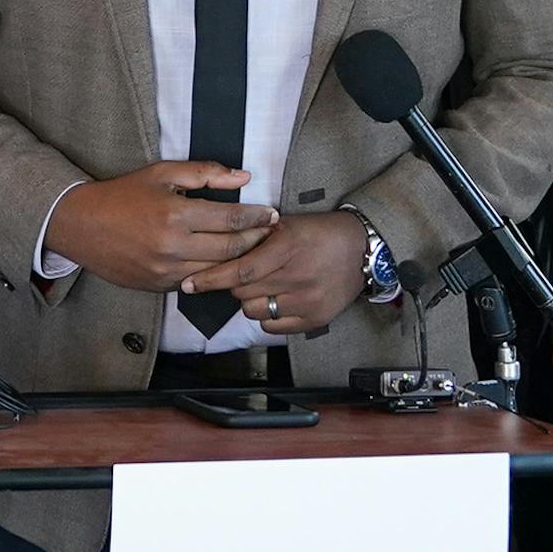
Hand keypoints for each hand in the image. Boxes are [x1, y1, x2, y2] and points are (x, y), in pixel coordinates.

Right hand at [44, 162, 274, 291]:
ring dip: (240, 261)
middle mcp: (173, 247)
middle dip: (257, 240)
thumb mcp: (162, 173)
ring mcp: (166, 271)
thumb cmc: (123, 195)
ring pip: (218, 271)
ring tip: (256, 249)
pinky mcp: (159, 286)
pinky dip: (213, 273)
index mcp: (175, 214)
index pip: (232, 220)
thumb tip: (243, 178)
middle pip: (231, 249)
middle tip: (271, 231)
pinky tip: (225, 263)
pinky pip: (197, 282)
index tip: (272, 213)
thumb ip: (205, 173)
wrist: (81, 226)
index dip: (258, 216)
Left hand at [178, 211, 367, 335]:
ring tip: (263, 286)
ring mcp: (306, 301)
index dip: (210, 279)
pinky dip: (266, 316)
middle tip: (240, 275)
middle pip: (242, 291)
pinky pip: (272, 326)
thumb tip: (218, 250)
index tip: (189, 285)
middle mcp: (296, 276)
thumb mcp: (287, 225)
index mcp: (286, 247)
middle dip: (233, 284)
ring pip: (253, 311)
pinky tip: (275, 300)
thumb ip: (255, 237)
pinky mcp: (314, 319)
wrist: (363, 248)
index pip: (239, 270)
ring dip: (249, 300)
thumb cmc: (320, 233)